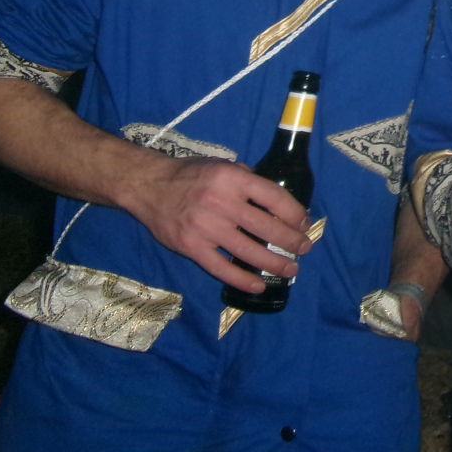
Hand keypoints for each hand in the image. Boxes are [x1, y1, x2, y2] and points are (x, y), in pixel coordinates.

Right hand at [121, 157, 312, 291]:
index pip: (274, 197)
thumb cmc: (190, 174)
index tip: (304, 223)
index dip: (294, 213)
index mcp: (233, 179)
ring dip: (274, 263)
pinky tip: (258, 286)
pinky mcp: (191, 248)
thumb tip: (274, 199)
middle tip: (304, 249)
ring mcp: (206, 228)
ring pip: (248, 251)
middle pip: (266, 227)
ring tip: (291, 270)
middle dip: (291, 241)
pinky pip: (221, 269)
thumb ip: (247, 179)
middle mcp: (221, 203)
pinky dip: (242, 280)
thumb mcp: (221, 165)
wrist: (147, 185)